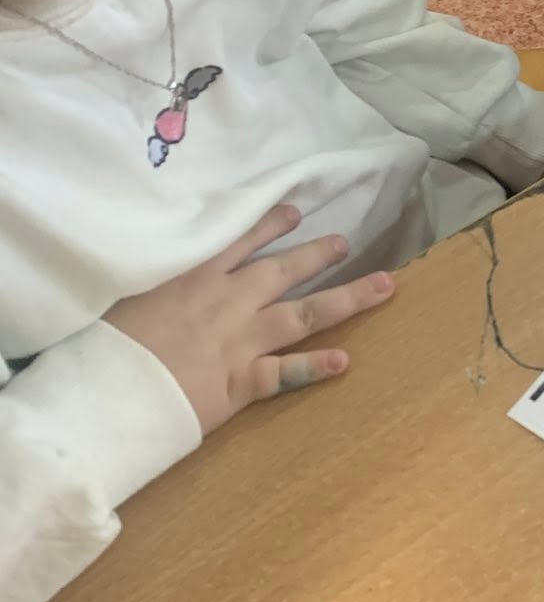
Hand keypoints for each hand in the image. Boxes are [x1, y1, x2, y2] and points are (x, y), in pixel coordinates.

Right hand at [105, 204, 393, 434]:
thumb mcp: (124, 294)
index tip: (294, 211)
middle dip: (317, 255)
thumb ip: (153, 281)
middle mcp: (226, 303)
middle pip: (282, 271)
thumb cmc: (102, 344)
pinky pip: (285, 374)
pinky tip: (346, 361)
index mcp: (192, 277)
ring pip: (302, 314)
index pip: (239, 242)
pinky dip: (315, 367)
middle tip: (345, 241)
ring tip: (382, 286)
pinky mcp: (239, 383)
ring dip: (345, 299)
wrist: (105, 391)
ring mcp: (239, 341)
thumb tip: (159, 269)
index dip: (268, 225)